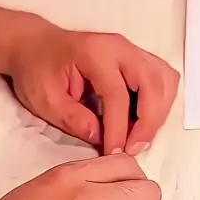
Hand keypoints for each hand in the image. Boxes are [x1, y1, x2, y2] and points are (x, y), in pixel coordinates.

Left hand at [8, 18, 178, 154]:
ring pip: (165, 80)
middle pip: (152, 83)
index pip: (117, 94)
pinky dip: (159, 102)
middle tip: (133, 149)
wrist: (34, 46)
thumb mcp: (45, 99)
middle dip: (148, 122)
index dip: (118, 128)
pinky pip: (162, 79)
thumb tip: (103, 139)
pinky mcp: (136, 58)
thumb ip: (74, 120)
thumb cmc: (37, 69)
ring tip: (139, 137)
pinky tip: (142, 121)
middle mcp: (119, 47)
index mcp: (93, 53)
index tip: (114, 153)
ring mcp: (131, 50)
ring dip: (158, 112)